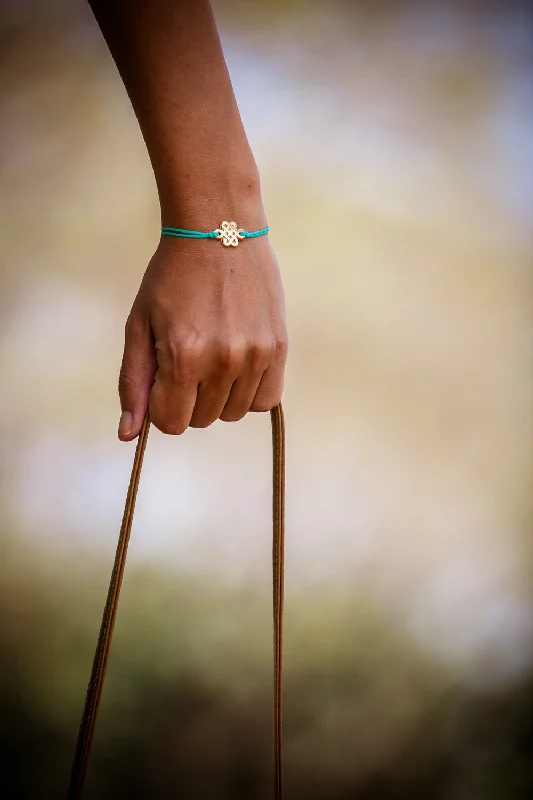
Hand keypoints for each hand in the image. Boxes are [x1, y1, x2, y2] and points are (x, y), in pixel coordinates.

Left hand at [117, 233, 287, 438]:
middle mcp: (223, 360)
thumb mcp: (139, 324)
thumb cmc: (172, 277)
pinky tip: (238, 368)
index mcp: (183, 355)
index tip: (164, 383)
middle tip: (187, 362)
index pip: (172, 423)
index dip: (162, 408)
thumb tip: (127, 435)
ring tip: (213, 359)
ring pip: (233, 414)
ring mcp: (256, 355)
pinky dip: (249, 394)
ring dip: (219, 397)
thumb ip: (133, 382)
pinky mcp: (279, 347)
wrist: (219, 231)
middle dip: (188, 401)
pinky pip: (267, 400)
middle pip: (202, 420)